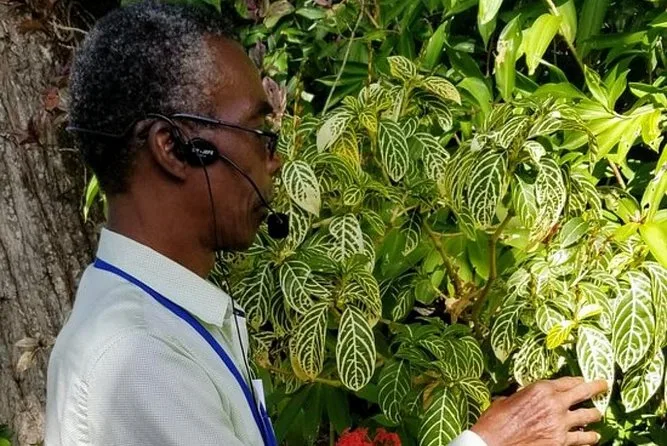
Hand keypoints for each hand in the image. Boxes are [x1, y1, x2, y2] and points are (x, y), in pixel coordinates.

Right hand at [470, 377, 607, 445]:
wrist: (494, 441)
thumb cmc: (497, 419)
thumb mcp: (509, 399)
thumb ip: (524, 395)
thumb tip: (526, 396)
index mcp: (540, 388)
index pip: (567, 381)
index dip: (577, 380)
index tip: (583, 380)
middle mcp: (554, 403)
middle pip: (583, 392)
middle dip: (596, 387)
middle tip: (604, 385)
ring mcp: (560, 423)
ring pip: (588, 415)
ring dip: (595, 414)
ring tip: (598, 414)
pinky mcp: (561, 441)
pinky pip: (582, 439)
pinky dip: (589, 438)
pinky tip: (593, 437)